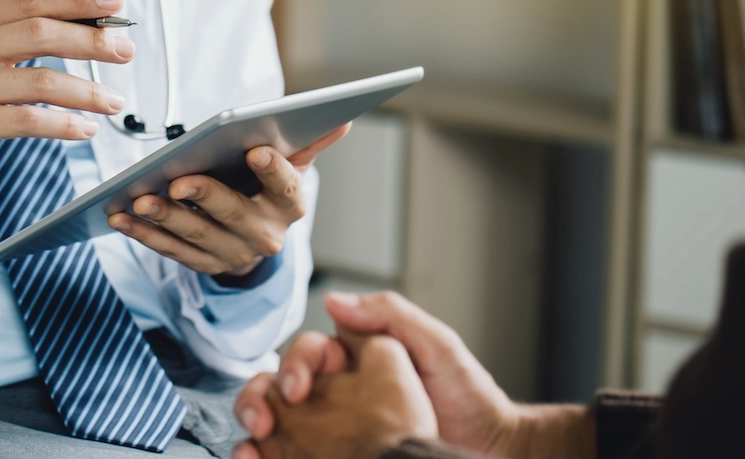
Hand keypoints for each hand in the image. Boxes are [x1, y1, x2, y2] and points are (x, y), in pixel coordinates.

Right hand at [0, 0, 133, 191]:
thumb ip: (10, 34)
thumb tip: (80, 23)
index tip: (115, 1)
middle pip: (42, 33)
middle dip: (93, 39)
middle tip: (125, 50)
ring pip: (42, 80)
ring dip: (87, 91)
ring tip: (114, 101)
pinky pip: (29, 120)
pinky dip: (65, 124)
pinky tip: (85, 129)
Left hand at [107, 124, 349, 275]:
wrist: (257, 239)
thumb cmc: (269, 190)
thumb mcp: (292, 167)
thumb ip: (309, 143)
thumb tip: (340, 117)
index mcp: (289, 205)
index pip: (285, 187)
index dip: (272, 169)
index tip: (255, 149)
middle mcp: (264, 235)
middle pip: (233, 213)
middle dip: (204, 196)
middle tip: (178, 180)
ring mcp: (232, 253)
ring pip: (196, 235)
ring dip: (165, 217)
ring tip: (139, 198)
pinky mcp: (203, 265)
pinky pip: (170, 251)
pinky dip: (144, 234)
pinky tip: (121, 216)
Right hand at [265, 292, 594, 457]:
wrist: (491, 449)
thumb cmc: (470, 396)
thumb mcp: (437, 344)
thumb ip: (390, 315)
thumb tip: (333, 301)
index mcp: (357, 356)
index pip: (308, 351)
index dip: (295, 365)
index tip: (297, 389)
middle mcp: (339, 389)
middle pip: (281, 385)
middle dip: (259, 396)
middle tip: (261, 419)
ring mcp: (335, 426)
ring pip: (280, 421)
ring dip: (257, 429)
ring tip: (252, 449)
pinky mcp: (334, 454)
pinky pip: (295, 454)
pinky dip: (271, 458)